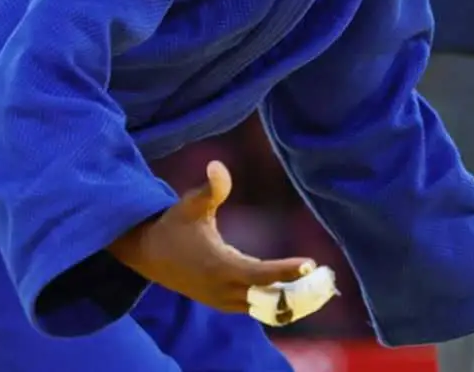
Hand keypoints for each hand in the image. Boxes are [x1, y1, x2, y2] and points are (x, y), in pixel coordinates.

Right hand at [109, 160, 314, 313]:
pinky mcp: (220, 301)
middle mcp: (222, 289)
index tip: (310, 264)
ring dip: (286, 298)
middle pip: (267, 298)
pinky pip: (253, 307)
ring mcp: (221, 299)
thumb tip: (218, 166)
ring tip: (316, 286)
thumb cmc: (172, 224)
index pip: (260, 275)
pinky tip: (290, 289)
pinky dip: (272, 301)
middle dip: (295, 290)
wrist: (147, 253)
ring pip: (261, 306)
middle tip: (325, 280)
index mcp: (219, 267)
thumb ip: (209, 188)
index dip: (286, 271)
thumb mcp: (189, 204)